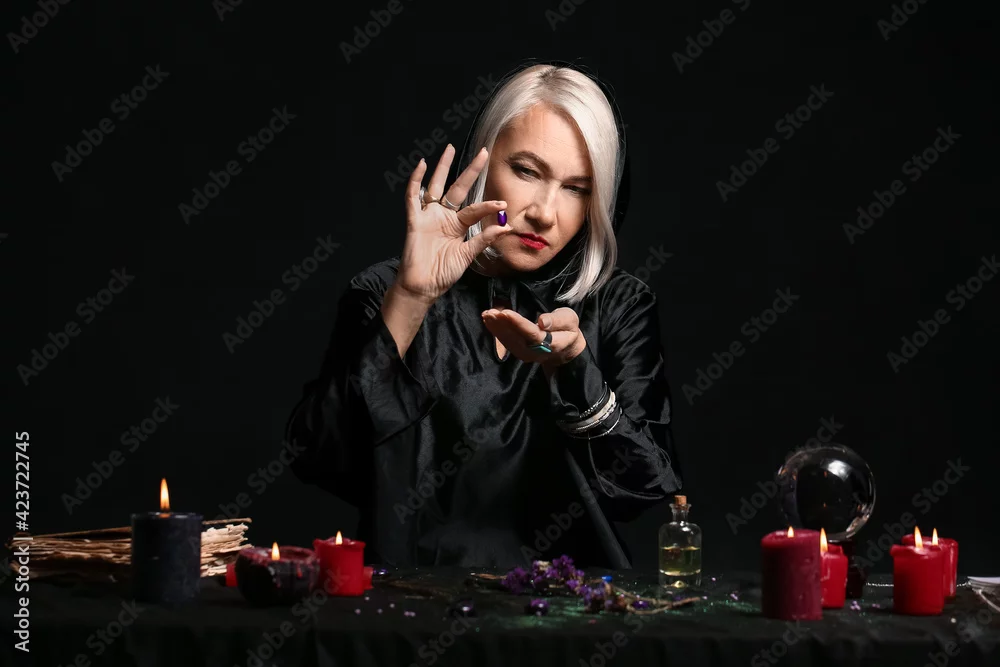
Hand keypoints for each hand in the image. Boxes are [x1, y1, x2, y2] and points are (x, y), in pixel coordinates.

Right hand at [395, 144, 515, 304]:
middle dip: (470, 171)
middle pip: (458, 187)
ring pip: (436, 186)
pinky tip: (422, 166)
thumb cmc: (443, 273)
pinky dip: (416, 181)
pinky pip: (413, 197)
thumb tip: (505, 227)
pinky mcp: (414, 220)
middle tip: (483, 152)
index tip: (503, 203)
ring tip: (449, 149)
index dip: (488, 205)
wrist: (423, 287)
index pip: (475, 208)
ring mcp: (429, 216)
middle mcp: (443, 216)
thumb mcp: (467, 256)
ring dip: (442, 167)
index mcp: (457, 225)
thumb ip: (483, 240)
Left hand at [481, 307, 585, 372]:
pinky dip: (496, 331)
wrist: (566, 349)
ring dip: (496, 328)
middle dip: (502, 325)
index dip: (518, 324)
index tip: (506, 312)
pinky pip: (506, 342)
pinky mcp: (519, 352)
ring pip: (509, 341)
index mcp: (551, 343)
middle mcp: (536, 352)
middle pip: (517, 339)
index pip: (532, 334)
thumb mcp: (570, 320)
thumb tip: (542, 321)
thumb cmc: (568, 330)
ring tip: (487, 314)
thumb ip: (557, 320)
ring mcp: (526, 354)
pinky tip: (489, 320)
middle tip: (490, 312)